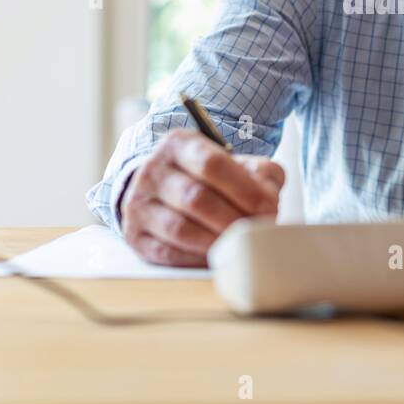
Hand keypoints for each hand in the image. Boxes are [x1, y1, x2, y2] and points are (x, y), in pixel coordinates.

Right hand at [120, 129, 284, 266]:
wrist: (159, 187)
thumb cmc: (206, 177)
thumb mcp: (234, 163)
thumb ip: (260, 173)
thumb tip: (268, 197)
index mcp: (179, 144)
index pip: (212, 164)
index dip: (245, 190)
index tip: (269, 208)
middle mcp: (153, 170)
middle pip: (196, 198)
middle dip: (234, 219)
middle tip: (257, 232)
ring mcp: (138, 203)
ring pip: (180, 228)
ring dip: (216, 241)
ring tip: (241, 247)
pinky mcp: (134, 235)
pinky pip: (167, 253)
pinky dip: (196, 259)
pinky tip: (218, 258)